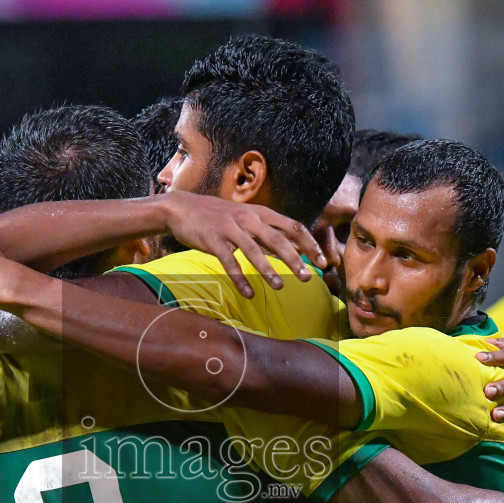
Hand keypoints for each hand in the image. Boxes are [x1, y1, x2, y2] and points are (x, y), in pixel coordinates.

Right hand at [158, 191, 323, 296]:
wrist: (181, 208)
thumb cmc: (218, 216)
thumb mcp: (246, 217)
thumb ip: (267, 231)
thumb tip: (293, 249)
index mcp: (260, 213)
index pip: (292, 227)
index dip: (309, 244)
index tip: (322, 261)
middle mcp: (248, 218)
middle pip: (277, 239)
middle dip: (294, 259)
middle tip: (307, 278)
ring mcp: (230, 229)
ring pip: (254, 251)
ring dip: (268, 270)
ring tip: (279, 287)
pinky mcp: (213, 240)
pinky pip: (229, 262)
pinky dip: (239, 279)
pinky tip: (248, 293)